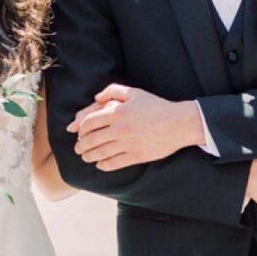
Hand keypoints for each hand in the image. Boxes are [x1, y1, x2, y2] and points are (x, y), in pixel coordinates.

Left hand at [68, 84, 204, 170]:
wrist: (178, 123)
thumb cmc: (157, 106)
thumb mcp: (135, 92)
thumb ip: (113, 90)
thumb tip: (96, 97)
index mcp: (117, 112)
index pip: (89, 122)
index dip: (80, 128)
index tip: (78, 132)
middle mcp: (120, 129)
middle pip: (91, 140)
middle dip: (81, 145)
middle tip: (78, 148)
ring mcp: (127, 144)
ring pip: (100, 153)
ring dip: (89, 156)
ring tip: (85, 157)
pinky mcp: (136, 156)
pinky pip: (114, 163)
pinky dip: (103, 165)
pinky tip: (100, 164)